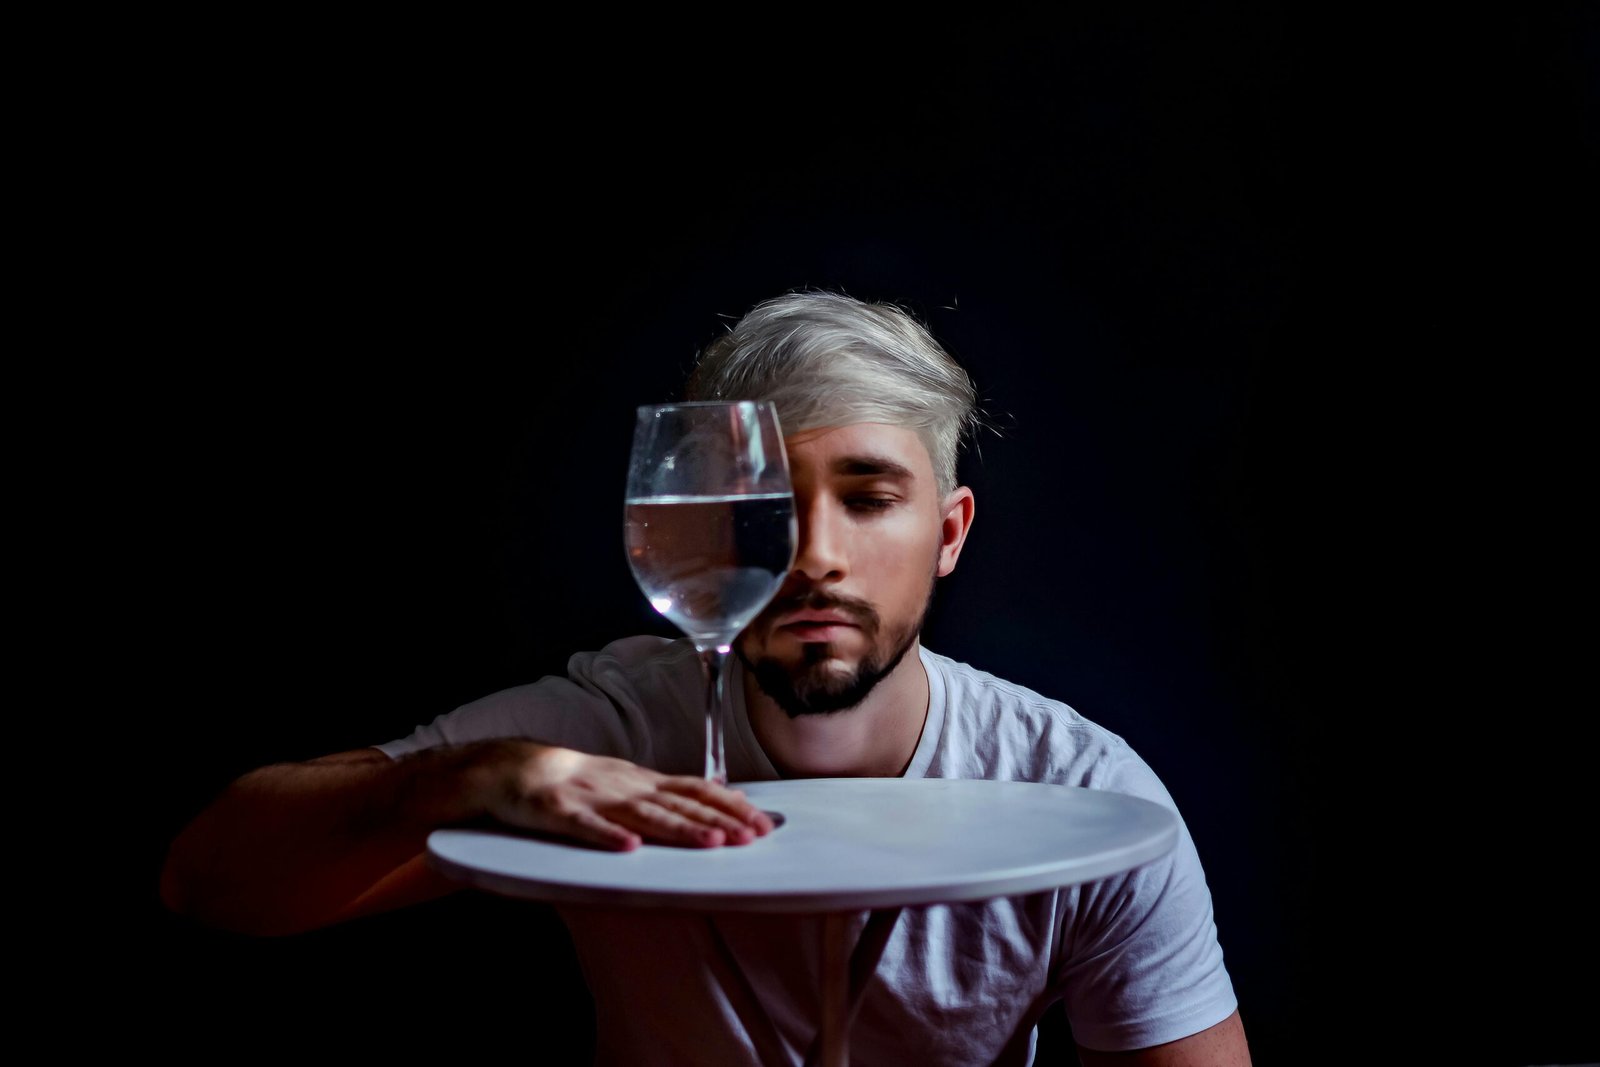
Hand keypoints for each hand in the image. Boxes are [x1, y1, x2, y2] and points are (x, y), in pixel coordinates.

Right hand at [471, 742, 774, 850]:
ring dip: (679, 829)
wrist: (516, 768)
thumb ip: (675, 793)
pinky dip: (608, 836)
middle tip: (752, 837)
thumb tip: (727, 798)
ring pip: (643, 814)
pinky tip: (629, 847)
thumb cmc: (578, 781)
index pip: (697, 789)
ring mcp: (594, 797)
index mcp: (643, 781)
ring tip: (711, 843)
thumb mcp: (631, 782)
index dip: (730, 805)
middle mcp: (626, 786)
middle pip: (679, 803)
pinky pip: (586, 827)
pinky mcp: (560, 812)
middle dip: (718, 821)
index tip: (762, 822)